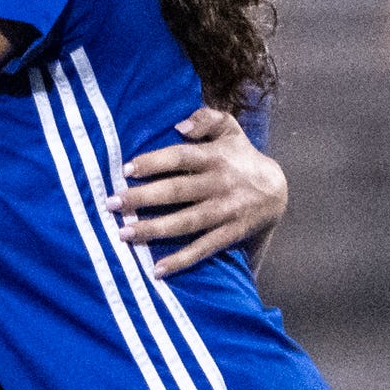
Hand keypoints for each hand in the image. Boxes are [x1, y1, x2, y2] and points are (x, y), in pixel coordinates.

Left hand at [114, 108, 285, 274]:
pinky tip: (157, 270)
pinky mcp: (230, 234)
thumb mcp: (230, 129)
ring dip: (154, 230)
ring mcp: (225, 211)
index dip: (154, 162)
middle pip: (177, 191)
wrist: (278, 190)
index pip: (180, 157)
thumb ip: (206, 118)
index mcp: (215, 157)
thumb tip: (180, 126)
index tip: (126, 170)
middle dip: (142, 198)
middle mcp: (219, 184)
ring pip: (186, 222)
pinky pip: (204, 248)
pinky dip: (181, 260)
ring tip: (123, 234)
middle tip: (111, 204)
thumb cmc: (241, 156)